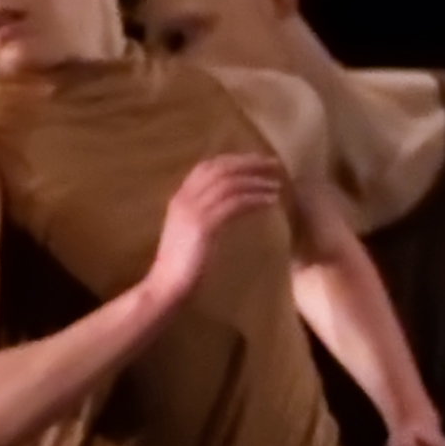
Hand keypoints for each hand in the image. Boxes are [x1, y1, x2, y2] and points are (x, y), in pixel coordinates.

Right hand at [140, 147, 285, 310]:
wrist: (167, 285)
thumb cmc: (180, 265)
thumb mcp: (189, 232)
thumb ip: (202, 215)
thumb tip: (227, 205)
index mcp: (179, 199)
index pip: (206, 167)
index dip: (233, 160)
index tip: (255, 161)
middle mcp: (184, 199)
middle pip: (219, 169)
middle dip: (248, 163)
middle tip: (273, 164)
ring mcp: (193, 211)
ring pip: (229, 183)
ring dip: (256, 180)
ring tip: (277, 183)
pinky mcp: (205, 225)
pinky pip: (235, 203)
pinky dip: (255, 197)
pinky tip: (270, 200)